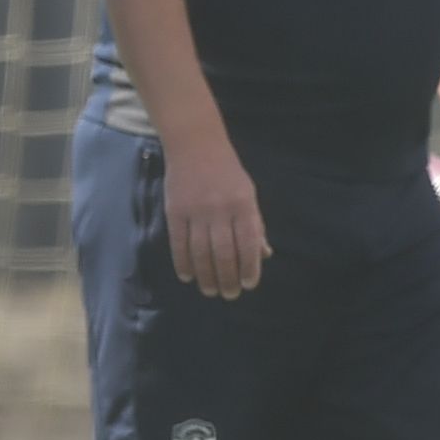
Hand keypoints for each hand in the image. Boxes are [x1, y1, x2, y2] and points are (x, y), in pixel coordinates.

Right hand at [162, 127, 269, 301]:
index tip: (248, 285)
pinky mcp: (175, 211)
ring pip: (201, 252)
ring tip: (210, 290)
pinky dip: (183, 263)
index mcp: (243, 204)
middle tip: (229, 294)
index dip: (249, 268)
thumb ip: (255, 224)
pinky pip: (179, 243)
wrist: (195, 145)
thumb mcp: (248, 194)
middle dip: (227, 278)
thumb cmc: (227, 172)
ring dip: (206, 276)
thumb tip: (264, 255)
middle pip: (224, 253)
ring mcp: (196, 210)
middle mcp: (220, 209)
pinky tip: (188, 276)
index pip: (248, 244)